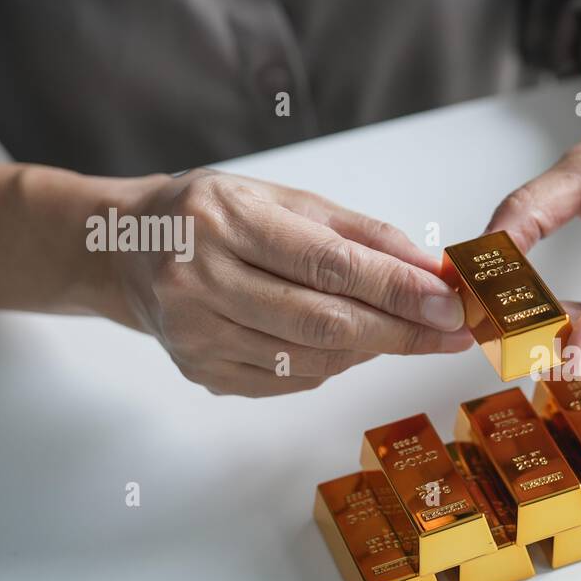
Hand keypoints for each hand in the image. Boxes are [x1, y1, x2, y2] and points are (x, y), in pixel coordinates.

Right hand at [113, 171, 470, 395]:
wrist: (126, 249)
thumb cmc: (215, 216)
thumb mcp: (283, 199)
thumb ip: (360, 234)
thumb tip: (431, 270)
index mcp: (222, 221)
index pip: (328, 265)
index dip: (396, 289)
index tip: (449, 303)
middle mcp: (199, 280)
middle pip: (323, 321)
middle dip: (401, 330)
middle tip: (453, 331)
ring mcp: (196, 335)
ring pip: (312, 359)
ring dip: (373, 349)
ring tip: (408, 331)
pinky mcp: (203, 372)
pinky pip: (292, 380)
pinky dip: (336, 364)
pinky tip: (355, 345)